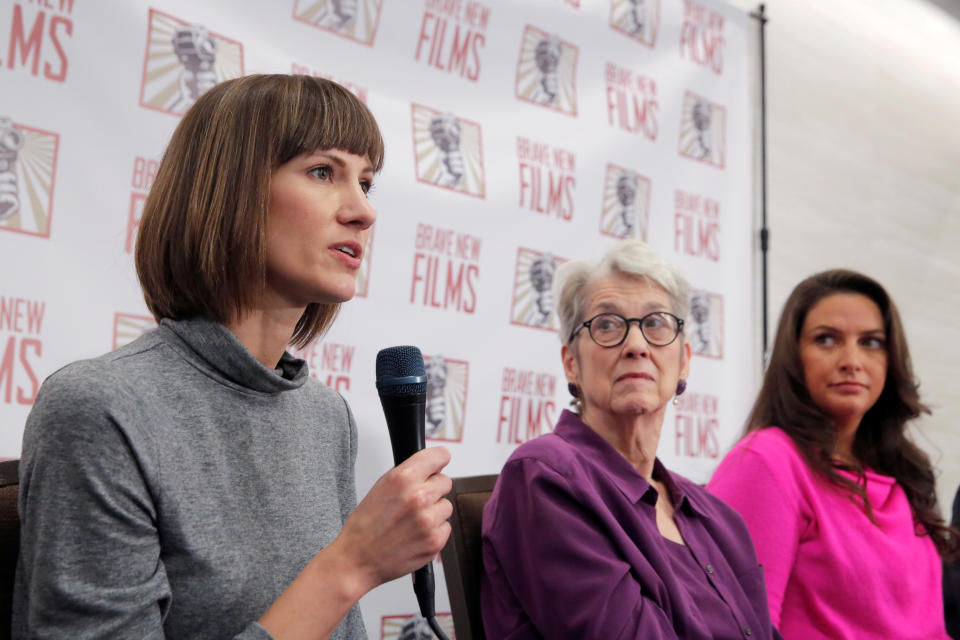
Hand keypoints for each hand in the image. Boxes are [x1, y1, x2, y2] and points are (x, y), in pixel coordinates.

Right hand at [333, 447, 452, 592]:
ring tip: (413, 521)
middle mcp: (418, 497)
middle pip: (446, 482)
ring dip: (434, 511)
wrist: (357, 559)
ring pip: (446, 506)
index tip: (438, 463)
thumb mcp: (381, 487)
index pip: (440, 455)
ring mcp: (429, 520)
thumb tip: (430, 466)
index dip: (438, 460)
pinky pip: (446, 527)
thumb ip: (407, 473)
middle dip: (434, 489)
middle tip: (417, 500)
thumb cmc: (365, 525)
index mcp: (403, 479)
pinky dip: (434, 531)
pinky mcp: (435, 541)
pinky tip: (415, 534)